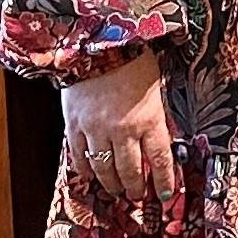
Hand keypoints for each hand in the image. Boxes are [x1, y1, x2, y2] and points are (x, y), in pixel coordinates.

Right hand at [61, 48, 174, 213]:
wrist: (98, 41)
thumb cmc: (133, 58)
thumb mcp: (156, 87)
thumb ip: (155, 116)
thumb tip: (158, 141)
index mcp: (149, 118)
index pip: (160, 160)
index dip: (163, 181)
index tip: (164, 194)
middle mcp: (123, 129)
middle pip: (130, 171)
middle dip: (135, 188)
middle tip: (137, 196)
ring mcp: (96, 129)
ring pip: (103, 169)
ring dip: (111, 184)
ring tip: (117, 190)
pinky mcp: (74, 125)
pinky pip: (78, 156)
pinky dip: (85, 169)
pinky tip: (90, 175)